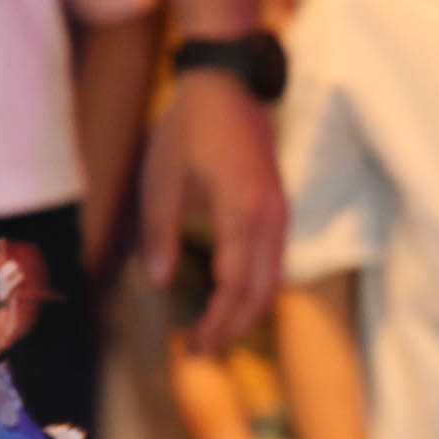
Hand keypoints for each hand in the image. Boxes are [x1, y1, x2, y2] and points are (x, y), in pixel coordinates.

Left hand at [143, 70, 286, 355]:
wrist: (227, 84)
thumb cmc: (189, 127)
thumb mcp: (161, 178)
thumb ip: (160, 232)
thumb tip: (158, 280)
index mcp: (240, 212)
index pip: (235, 285)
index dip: (216, 322)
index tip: (193, 346)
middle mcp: (270, 220)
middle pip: (261, 293)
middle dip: (234, 329)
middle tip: (205, 354)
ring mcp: (281, 215)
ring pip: (274, 281)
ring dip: (248, 313)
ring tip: (219, 334)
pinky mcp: (281, 210)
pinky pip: (276, 263)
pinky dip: (257, 290)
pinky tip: (234, 300)